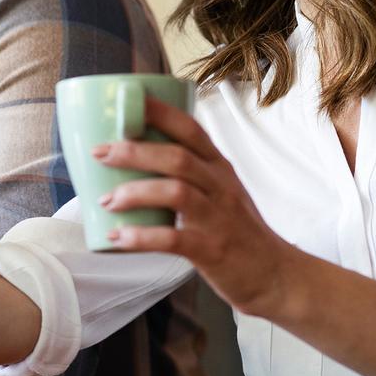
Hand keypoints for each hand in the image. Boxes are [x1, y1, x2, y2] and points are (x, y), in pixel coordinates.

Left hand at [94, 97, 300, 318]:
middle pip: (177, 157)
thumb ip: (189, 174)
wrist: (276, 275)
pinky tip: (117, 238)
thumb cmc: (238, 231)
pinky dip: (141, 237)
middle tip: (99, 153)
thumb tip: (133, 158)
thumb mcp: (221, 192)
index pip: (191, 129)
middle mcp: (221, 187)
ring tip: (105, 201)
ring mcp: (218, 218)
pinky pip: (173, 239)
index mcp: (220, 168)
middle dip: (134, 151)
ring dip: (134, 193)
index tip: (126, 100)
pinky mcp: (212, 250)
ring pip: (176, 192)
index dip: (158, 111)